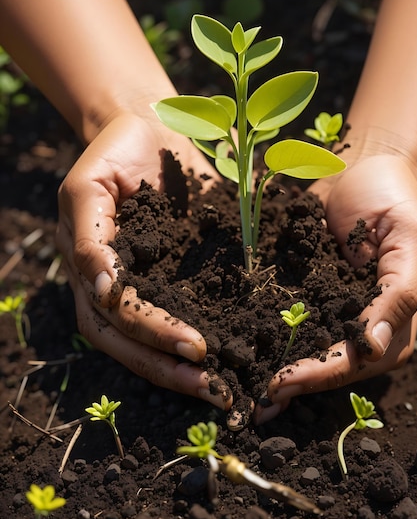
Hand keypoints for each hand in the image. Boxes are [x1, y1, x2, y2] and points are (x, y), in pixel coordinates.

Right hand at [56, 112, 231, 410]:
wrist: (148, 129)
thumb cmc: (117, 152)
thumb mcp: (91, 184)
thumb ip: (90, 236)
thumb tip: (104, 288)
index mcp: (88, 263)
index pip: (111, 311)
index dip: (148, 330)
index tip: (191, 344)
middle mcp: (105, 282)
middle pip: (125, 339)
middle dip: (164, 365)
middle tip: (209, 386)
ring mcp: (135, 281)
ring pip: (143, 340)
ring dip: (177, 367)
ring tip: (217, 389)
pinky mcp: (165, 274)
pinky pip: (177, 312)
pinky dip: (192, 340)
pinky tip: (226, 360)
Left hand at [254, 154, 416, 422]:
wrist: (363, 165)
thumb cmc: (394, 197)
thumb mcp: (410, 239)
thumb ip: (398, 292)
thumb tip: (374, 345)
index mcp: (394, 314)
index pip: (362, 356)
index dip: (326, 372)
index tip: (287, 379)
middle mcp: (362, 319)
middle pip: (334, 363)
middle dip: (299, 381)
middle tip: (260, 400)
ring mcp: (333, 305)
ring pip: (309, 348)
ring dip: (280, 369)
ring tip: (247, 392)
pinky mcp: (309, 288)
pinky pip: (288, 317)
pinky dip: (267, 335)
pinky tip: (242, 350)